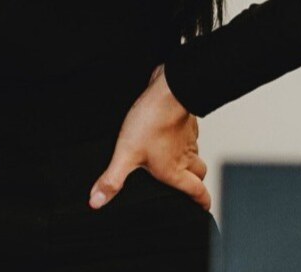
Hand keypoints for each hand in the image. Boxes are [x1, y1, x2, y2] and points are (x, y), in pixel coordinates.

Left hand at [90, 66, 210, 210]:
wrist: (168, 92)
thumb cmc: (151, 122)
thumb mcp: (126, 154)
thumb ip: (112, 179)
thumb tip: (97, 201)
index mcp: (175, 170)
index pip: (197, 192)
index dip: (202, 203)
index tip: (203, 209)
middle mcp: (186, 157)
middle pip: (199, 175)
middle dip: (196, 183)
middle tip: (191, 187)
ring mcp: (188, 139)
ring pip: (196, 155)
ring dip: (190, 162)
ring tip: (179, 164)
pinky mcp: (186, 124)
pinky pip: (190, 137)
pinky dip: (184, 142)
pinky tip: (171, 139)